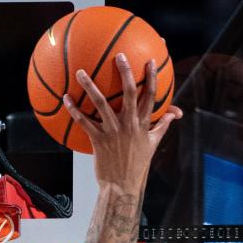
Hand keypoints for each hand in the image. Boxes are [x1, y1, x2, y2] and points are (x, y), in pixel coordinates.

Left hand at [63, 53, 181, 189]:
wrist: (122, 187)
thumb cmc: (137, 166)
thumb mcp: (153, 144)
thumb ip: (162, 126)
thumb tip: (175, 114)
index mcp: (142, 124)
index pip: (150, 97)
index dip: (151, 77)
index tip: (150, 61)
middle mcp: (128, 125)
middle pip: (128, 93)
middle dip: (125, 72)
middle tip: (119, 55)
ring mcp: (112, 132)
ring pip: (101, 104)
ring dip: (89, 86)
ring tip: (80, 71)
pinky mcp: (98, 140)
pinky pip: (84, 121)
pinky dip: (74, 110)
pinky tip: (66, 98)